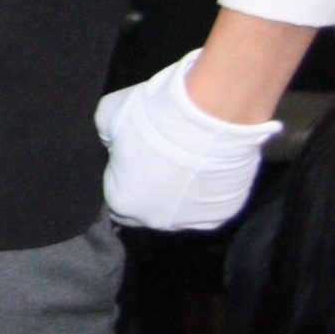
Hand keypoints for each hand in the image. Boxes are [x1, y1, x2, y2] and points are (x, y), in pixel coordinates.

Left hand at [96, 49, 279, 229]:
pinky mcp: (227, 211)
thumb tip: (114, 143)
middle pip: (148, 209)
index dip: (122, 178)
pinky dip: (209, 189)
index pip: (116, 199)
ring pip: (182, 210)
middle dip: (151, 189)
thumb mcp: (108, 115)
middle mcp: (157, 220)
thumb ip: (107, 138)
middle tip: (161, 159)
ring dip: (181, 192)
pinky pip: (212, 203)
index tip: (133, 159)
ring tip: (189, 161)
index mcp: (123, 202)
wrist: (208, 113)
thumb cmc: (152, 116)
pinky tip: (209, 166)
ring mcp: (195, 220)